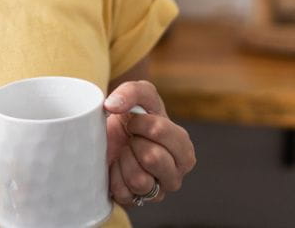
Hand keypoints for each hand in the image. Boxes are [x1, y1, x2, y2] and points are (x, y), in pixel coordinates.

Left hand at [103, 80, 195, 206]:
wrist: (110, 136)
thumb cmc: (133, 117)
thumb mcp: (140, 94)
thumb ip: (131, 91)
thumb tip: (112, 105)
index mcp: (184, 150)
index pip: (160, 131)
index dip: (140, 122)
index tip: (134, 121)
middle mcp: (175, 175)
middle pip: (152, 157)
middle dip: (134, 142)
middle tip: (131, 139)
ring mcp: (157, 192)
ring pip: (139, 180)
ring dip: (124, 160)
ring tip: (126, 153)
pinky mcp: (136, 203)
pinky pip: (123, 193)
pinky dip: (114, 176)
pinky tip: (117, 168)